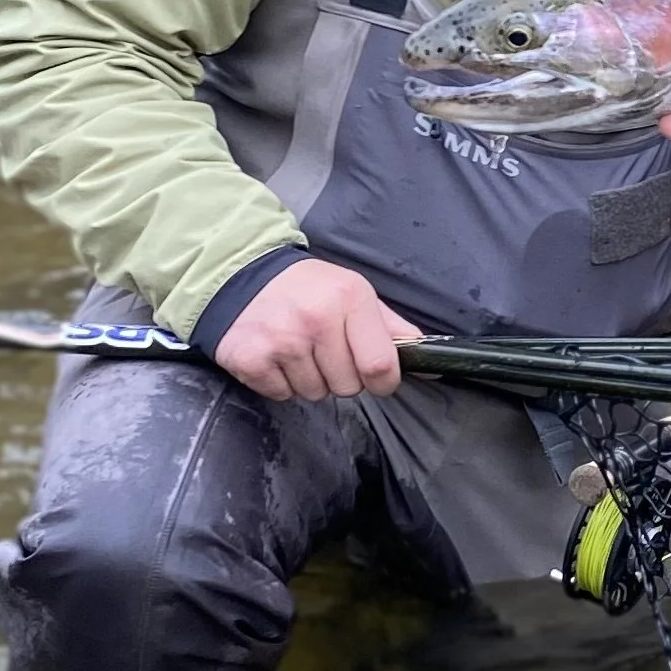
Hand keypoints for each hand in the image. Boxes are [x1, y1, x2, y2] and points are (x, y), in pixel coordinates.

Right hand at [214, 258, 420, 401]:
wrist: (242, 275)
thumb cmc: (308, 288)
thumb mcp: (354, 292)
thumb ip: (391, 327)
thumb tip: (428, 358)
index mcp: (350, 298)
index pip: (380, 365)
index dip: (383, 381)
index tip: (378, 377)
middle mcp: (316, 319)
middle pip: (348, 386)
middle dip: (342, 376)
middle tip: (326, 348)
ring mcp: (282, 341)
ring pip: (316, 394)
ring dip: (311, 379)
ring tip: (299, 348)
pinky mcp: (252, 360)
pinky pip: (283, 396)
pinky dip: (282, 383)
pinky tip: (277, 355)